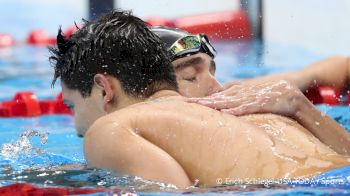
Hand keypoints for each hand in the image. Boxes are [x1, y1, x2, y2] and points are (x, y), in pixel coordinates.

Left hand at [187, 80, 306, 116]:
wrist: (294, 90)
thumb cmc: (272, 95)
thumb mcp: (254, 98)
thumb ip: (241, 102)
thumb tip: (228, 112)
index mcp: (241, 92)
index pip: (219, 96)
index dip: (204, 100)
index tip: (189, 103)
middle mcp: (244, 93)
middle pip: (220, 97)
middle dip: (203, 101)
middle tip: (186, 104)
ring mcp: (253, 96)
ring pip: (230, 101)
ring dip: (215, 104)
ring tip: (200, 107)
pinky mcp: (264, 101)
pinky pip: (248, 107)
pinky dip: (237, 110)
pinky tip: (226, 113)